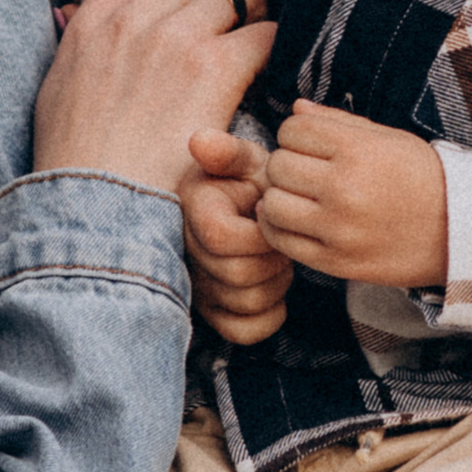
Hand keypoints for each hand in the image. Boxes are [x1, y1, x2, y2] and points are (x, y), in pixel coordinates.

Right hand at [31, 0, 276, 197]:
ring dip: (255, 10)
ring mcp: (177, 38)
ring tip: (257, 36)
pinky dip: (274, 46)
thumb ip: (80, 46)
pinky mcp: (215, 68)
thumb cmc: (75, 163)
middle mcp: (136, 17)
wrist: (95, 208)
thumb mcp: (59, 90)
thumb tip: (82, 19)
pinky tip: (270, 70)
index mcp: (95, 19)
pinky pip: (265, 33)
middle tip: (236, 13)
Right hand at [183, 131, 293, 344]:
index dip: (259, 235)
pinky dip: (268, 316)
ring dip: (275, 284)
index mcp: (193, 213)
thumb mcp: (245, 161)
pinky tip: (274, 289)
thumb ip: (228, 152)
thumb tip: (200, 140)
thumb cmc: (250, 182)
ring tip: (278, 261)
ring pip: (244, 303)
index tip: (271, 217)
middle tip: (284, 241)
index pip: (223, 238)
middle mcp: (187, 253)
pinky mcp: (212, 311)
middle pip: (238, 276)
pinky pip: (243, 331)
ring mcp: (198, 286)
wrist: (248, 209)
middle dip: (273, 259)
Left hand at [255, 99, 448, 291]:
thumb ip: (338, 122)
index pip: (292, 129)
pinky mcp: (336, 261)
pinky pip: (282, 241)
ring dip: (279, 197)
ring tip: (299, 197)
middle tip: (305, 172)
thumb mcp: (389, 139)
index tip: (312, 144)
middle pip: (277, 165)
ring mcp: (339, 229)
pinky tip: (294, 220)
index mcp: (358, 150)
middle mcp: (345, 188)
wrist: (460, 232)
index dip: (297, 134)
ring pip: (272, 204)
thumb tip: (295, 108)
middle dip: (287, 164)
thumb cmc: (424, 178)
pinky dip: (278, 228)